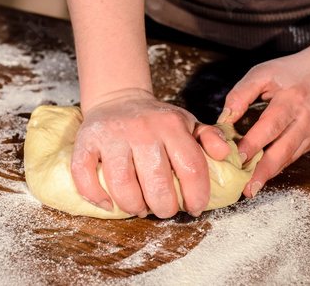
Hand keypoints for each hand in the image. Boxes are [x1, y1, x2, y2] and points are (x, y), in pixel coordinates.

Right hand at [71, 89, 229, 217]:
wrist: (119, 99)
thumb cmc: (156, 119)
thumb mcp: (187, 122)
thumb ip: (210, 137)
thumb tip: (224, 153)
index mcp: (171, 125)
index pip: (191, 168)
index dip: (197, 195)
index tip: (194, 208)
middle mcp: (141, 129)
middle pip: (157, 183)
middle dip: (164, 207)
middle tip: (164, 210)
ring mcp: (111, 135)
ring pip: (122, 185)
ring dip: (133, 206)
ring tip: (140, 208)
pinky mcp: (85, 141)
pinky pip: (84, 175)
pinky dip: (95, 196)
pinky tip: (108, 204)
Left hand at [218, 48, 309, 197]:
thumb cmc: (289, 72)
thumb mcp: (262, 74)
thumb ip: (241, 95)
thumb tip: (224, 119)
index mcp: (292, 100)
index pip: (270, 125)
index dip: (254, 143)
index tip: (237, 158)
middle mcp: (305, 119)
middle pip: (283, 149)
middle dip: (264, 170)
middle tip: (247, 187)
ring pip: (289, 157)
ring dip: (269, 174)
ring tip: (250, 188)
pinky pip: (292, 157)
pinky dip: (277, 168)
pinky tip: (261, 176)